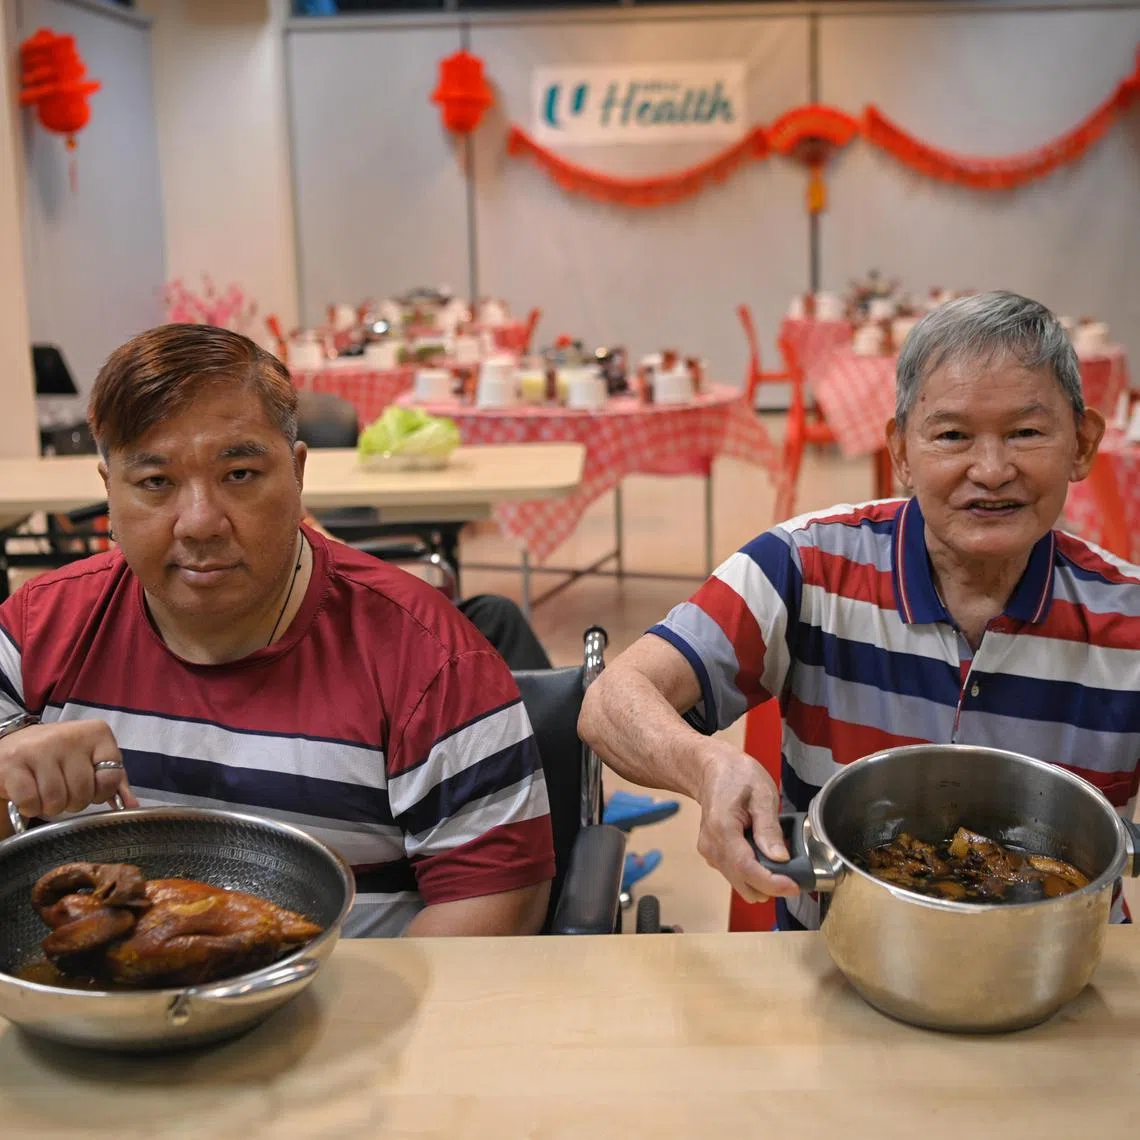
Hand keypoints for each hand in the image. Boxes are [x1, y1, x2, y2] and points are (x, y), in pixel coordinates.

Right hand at [0, 720, 138, 822]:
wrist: (13, 744)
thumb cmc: (60, 755)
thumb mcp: (91, 759)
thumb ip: (114, 780)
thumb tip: (132, 806)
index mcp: (97, 733)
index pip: (111, 776)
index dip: (101, 792)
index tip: (91, 789)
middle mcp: (70, 736)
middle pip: (83, 791)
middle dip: (75, 802)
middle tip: (65, 793)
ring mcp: (39, 749)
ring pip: (57, 799)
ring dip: (52, 807)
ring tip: (47, 795)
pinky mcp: (14, 764)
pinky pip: (31, 801)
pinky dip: (31, 808)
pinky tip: (30, 796)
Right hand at [695, 739, 798, 904]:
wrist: (711, 769)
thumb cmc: (735, 775)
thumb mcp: (761, 793)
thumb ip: (769, 828)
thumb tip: (781, 858)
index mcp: (722, 828)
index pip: (746, 868)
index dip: (772, 883)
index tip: (794, 886)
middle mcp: (712, 846)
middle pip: (743, 884)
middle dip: (770, 884)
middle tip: (793, 870)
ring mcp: (710, 853)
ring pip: (741, 883)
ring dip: (762, 878)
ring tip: (776, 854)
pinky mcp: (713, 856)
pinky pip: (737, 875)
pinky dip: (753, 871)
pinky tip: (761, 851)